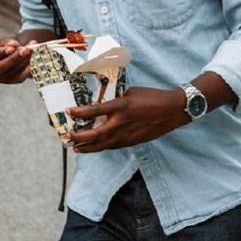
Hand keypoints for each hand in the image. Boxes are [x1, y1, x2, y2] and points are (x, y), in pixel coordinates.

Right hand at [0, 37, 34, 83]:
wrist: (10, 54)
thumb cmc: (3, 47)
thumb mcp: (2, 42)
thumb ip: (6, 42)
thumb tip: (14, 44)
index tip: (11, 48)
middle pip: (0, 68)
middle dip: (14, 58)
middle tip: (26, 49)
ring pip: (12, 72)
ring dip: (23, 60)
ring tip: (31, 49)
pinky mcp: (10, 82)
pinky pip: (20, 77)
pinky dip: (27, 67)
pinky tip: (33, 58)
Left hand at [67, 86, 187, 151]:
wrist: (172, 110)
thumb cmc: (152, 97)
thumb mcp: (131, 93)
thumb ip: (116, 101)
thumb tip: (105, 106)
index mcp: (120, 107)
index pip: (93, 111)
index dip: (78, 112)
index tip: (68, 112)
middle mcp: (121, 123)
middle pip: (93, 135)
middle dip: (78, 137)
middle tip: (68, 136)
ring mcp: (126, 135)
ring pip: (101, 145)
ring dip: (87, 148)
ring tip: (77, 148)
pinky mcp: (131, 142)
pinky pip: (112, 146)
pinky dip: (101, 147)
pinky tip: (95, 147)